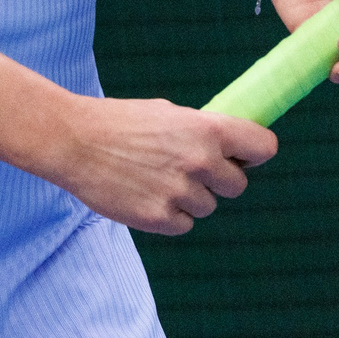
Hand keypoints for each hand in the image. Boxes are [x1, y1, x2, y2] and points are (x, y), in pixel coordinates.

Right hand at [42, 94, 276, 234]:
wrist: (74, 142)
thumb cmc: (120, 122)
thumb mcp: (168, 113)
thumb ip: (202, 131)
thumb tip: (230, 148)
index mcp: (208, 129)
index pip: (264, 147)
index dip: (255, 154)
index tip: (244, 157)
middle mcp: (201, 162)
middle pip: (237, 186)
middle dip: (219, 180)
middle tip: (191, 170)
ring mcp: (181, 193)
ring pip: (207, 206)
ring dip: (190, 198)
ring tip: (157, 178)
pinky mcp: (160, 218)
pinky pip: (184, 224)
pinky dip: (170, 215)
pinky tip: (146, 194)